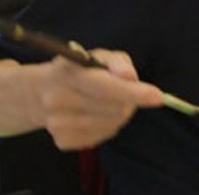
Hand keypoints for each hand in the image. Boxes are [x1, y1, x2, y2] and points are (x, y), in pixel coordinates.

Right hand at [38, 50, 163, 149]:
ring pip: (112, 125)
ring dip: (121, 114)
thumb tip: (129, 76)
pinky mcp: (63, 142)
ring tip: (110, 103)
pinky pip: (103, 136)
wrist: (41, 93)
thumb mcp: (98, 56)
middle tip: (128, 93)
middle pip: (114, 109)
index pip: (104, 86)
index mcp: (68, 73)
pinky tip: (98, 115)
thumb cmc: (79, 70)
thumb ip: (117, 62)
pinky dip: (109, 126)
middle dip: (130, 101)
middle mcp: (58, 100)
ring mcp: (58, 124)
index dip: (133, 92)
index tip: (158, 96)